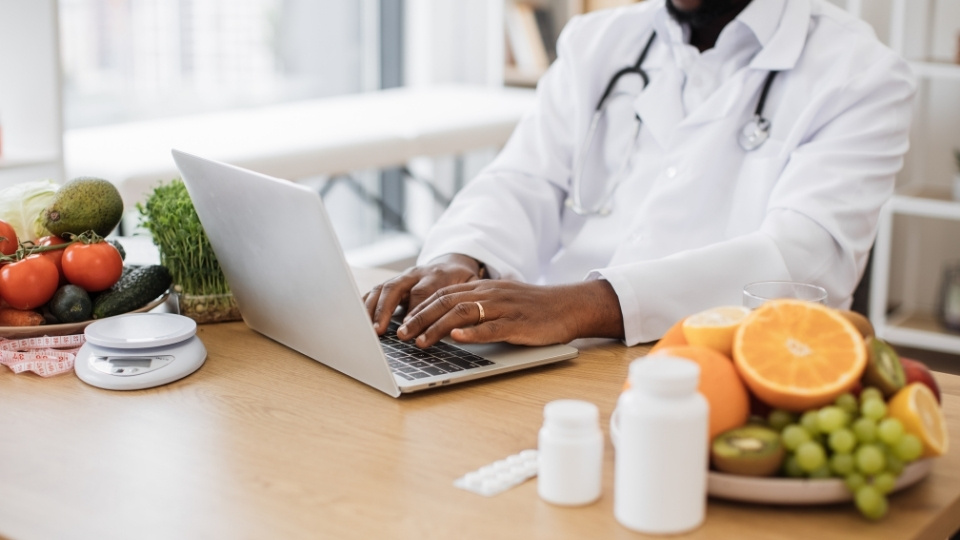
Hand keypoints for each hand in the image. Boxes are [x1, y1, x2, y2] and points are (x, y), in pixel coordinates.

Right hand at [363, 253, 483, 334]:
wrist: (454, 263)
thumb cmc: (463, 282)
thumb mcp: (471, 289)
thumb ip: (463, 304)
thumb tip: (457, 327)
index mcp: (436, 275)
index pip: (422, 293)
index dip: (414, 313)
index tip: (408, 331)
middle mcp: (416, 273)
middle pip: (396, 287)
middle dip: (385, 310)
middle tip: (379, 331)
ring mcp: (402, 277)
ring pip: (382, 288)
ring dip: (372, 309)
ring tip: (367, 329)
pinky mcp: (393, 282)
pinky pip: (376, 290)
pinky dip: (366, 304)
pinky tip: (360, 318)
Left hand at [396, 279, 623, 347]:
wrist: (569, 306)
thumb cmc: (534, 308)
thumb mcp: (502, 303)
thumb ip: (478, 309)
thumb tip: (450, 326)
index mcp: (483, 288)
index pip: (444, 295)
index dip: (420, 309)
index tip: (402, 325)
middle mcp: (489, 294)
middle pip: (447, 302)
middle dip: (420, 319)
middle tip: (402, 335)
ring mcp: (503, 308)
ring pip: (463, 313)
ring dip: (438, 327)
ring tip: (421, 341)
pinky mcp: (518, 323)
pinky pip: (491, 326)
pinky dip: (472, 333)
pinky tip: (457, 339)